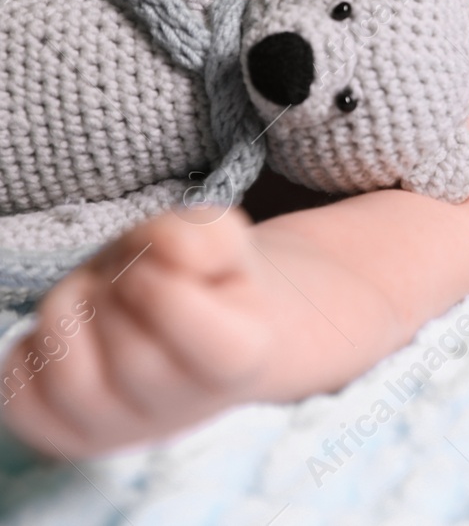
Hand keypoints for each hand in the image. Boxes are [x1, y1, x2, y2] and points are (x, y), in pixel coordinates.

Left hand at [0, 206, 274, 458]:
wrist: (201, 331)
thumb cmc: (209, 281)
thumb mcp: (222, 240)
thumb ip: (208, 234)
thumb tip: (176, 253)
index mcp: (241, 360)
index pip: (208, 347)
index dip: (166, 288)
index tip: (156, 265)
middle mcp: (182, 410)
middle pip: (132, 358)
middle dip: (114, 293)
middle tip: (124, 273)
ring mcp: (122, 432)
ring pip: (70, 382)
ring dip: (66, 313)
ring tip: (90, 294)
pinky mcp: (69, 438)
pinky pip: (22, 401)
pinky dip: (29, 354)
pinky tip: (68, 333)